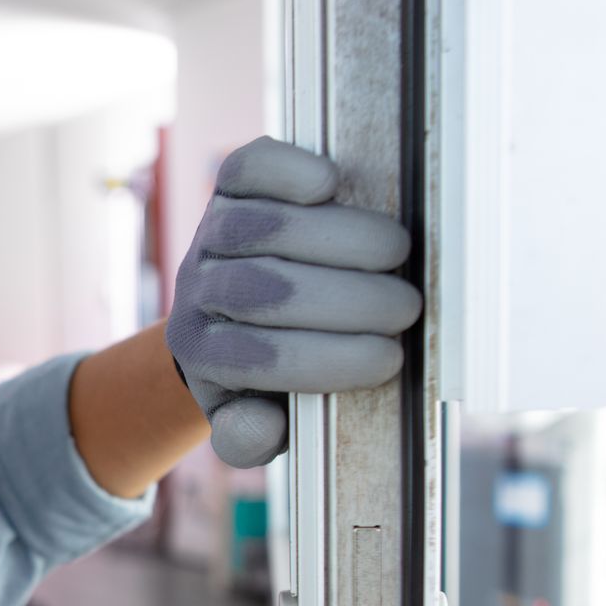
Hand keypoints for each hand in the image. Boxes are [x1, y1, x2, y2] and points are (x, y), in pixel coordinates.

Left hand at [166, 137, 422, 466]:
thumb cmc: (267, 370)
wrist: (230, 311)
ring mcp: (211, 234)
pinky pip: (247, 171)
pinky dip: (287, 171)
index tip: (391, 359)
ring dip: (340, 237)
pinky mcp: (229, 187)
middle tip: (407, 307)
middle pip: (263, 291)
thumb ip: (253, 435)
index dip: (332, 361)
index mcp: (203, 355)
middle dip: (348, 300)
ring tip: (396, 252)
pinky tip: (330, 183)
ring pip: (262, 227)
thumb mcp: (258, 417)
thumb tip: (259, 427)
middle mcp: (198, 290)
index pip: (261, 360)